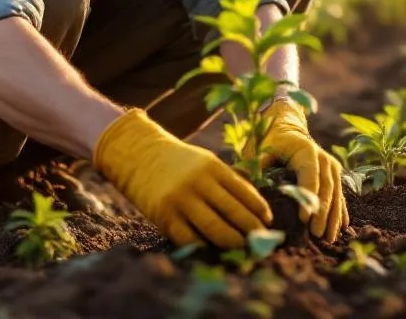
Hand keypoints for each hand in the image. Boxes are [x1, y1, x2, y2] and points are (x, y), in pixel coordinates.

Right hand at [93, 109, 271, 249]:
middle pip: (233, 212)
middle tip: (261, 240)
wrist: (138, 155)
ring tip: (241, 247)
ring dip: (231, 241)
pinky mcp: (164, 216)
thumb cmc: (178, 162)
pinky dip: (203, 246)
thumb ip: (225, 180)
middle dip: (250, 229)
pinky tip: (213, 250)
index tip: (268, 221)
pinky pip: (189, 238)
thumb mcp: (204, 161)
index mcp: (212, 167)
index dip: (259, 209)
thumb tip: (253, 207)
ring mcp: (180, 200)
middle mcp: (198, 183)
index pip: (244, 192)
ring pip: (213, 228)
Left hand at [254, 99, 347, 240]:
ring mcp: (332, 167)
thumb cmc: (270, 140)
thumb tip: (242, 189)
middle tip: (317, 234)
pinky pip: (340, 195)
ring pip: (336, 194)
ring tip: (328, 238)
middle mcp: (324, 158)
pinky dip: (340, 211)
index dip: (308, 197)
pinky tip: (341, 227)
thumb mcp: (260, 149)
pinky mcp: (334, 175)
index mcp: (306, 150)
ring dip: (333, 217)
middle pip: (326, 188)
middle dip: (323, 212)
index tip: (303, 219)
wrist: (287, 126)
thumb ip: (254, 167)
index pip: (310, 175)